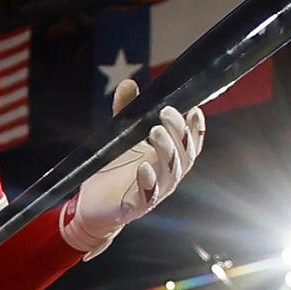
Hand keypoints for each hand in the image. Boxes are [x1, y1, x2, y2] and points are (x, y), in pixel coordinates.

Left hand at [60, 106, 205, 255]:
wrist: (95, 205)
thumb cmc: (115, 170)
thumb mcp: (121, 137)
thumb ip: (127, 112)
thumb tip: (129, 84)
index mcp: (169, 158)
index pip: (190, 142)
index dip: (196, 127)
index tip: (193, 109)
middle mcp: (168, 175)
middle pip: (184, 154)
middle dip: (179, 132)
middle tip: (166, 112)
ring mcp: (156, 191)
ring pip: (170, 172)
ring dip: (167, 151)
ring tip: (155, 131)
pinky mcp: (137, 205)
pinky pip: (148, 195)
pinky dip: (148, 181)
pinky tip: (143, 167)